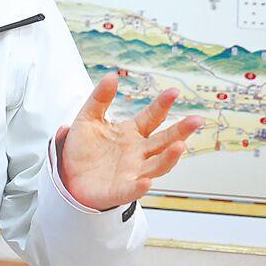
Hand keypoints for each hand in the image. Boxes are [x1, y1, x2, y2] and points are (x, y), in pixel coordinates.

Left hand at [56, 72, 202, 210]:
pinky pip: (132, 189)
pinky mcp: (120, 190)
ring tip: (179, 146)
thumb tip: (112, 75)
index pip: (152, 117)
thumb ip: (100, 98)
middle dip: (181, 131)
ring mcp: (132, 172)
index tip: (173, 91)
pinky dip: (139, 186)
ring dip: (168, 158)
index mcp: (132, 133)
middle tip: (197, 120)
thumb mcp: (88, 118)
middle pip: (163, 141)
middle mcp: (137, 152)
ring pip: (156, 166)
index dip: (162, 105)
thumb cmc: (83, 148)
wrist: (68, 175)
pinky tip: (146, 182)